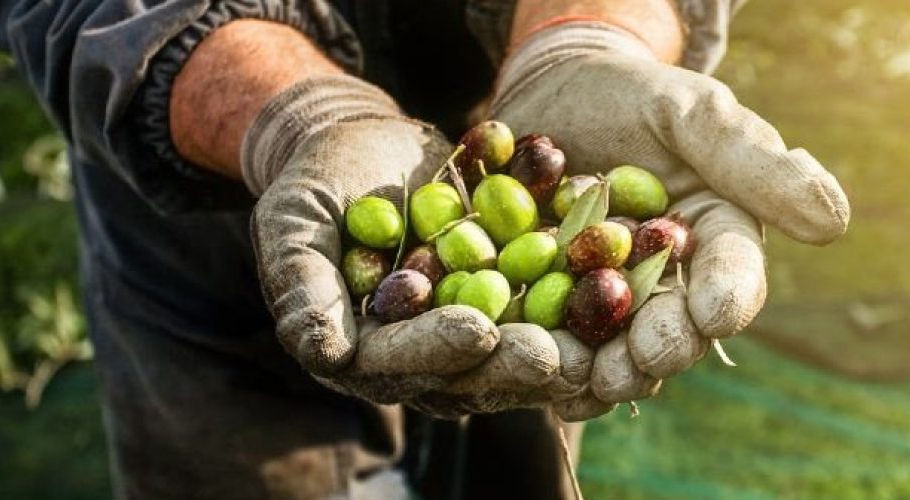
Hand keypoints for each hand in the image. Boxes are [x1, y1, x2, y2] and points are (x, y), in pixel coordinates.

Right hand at [244, 75, 593, 416]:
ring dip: (560, 347)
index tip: (477, 332)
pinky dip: (579, 301)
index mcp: (361, 348)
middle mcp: (418, 352)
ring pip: (515, 350)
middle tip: (559, 356)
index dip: (436, 349)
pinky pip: (544, 306)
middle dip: (513, 363)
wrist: (363, 145)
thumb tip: (324, 351)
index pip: (398, 360)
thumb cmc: (316, 181)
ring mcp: (466, 328)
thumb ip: (302, 284)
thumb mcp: (294, 222)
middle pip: (468, 370)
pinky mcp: (505, 300)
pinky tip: (616, 288)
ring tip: (601, 341)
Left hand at [492, 22, 849, 416]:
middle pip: (676, 326)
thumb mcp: (690, 112)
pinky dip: (552, 366)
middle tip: (645, 360)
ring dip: (607, 371)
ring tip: (589, 382)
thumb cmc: (632, 95)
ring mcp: (610, 298)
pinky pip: (558, 343)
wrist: (554, 92)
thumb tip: (833, 221)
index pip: (733, 273)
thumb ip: (751, 162)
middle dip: (664, 348)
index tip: (715, 314)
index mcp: (716, 235)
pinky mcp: (555, 303)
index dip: (728, 296)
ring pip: (618, 348)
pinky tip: (543, 384)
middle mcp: (671, 279)